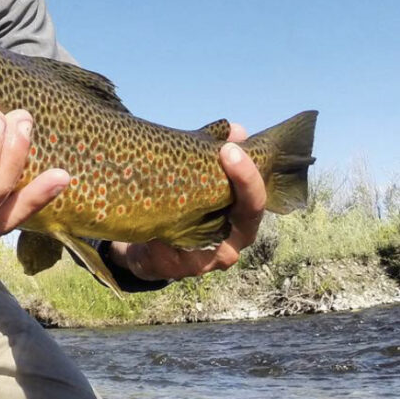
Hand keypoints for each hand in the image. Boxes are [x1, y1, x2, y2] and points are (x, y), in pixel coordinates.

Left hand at [111, 125, 266, 281]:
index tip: (231, 147)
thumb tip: (236, 129)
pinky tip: (152, 219)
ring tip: (178, 179)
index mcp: (242, 219)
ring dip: (193, 206)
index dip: (249, 174)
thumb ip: (214, 154)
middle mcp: (233, 242)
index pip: (257, 198)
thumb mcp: (196, 179)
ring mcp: (207, 259)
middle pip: (247, 215)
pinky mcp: (177, 269)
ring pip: (210, 234)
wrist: (142, 246)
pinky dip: (161, 233)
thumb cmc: (177, 206)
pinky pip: (171, 250)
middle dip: (240, 182)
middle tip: (223, 150)